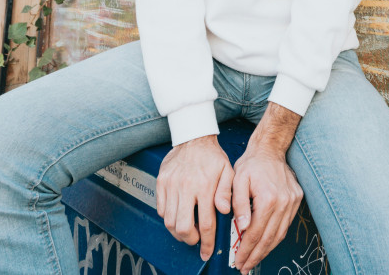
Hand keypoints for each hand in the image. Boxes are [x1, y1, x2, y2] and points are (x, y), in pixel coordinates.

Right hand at [155, 135, 233, 260]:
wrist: (193, 137)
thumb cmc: (213, 157)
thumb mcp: (228, 171)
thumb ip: (226, 192)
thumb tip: (225, 211)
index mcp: (205, 186)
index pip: (206, 223)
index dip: (207, 242)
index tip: (207, 251)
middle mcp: (186, 186)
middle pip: (183, 226)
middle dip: (190, 239)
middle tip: (196, 240)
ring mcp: (171, 184)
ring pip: (169, 221)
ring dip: (177, 232)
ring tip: (187, 231)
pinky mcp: (161, 182)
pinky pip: (160, 209)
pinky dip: (168, 217)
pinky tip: (178, 215)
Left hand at [232, 105, 302, 273]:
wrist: (270, 149)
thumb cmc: (251, 164)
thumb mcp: (238, 180)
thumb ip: (239, 204)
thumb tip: (242, 227)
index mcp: (268, 198)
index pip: (255, 232)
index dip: (246, 249)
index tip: (238, 261)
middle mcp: (284, 202)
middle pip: (269, 238)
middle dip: (255, 255)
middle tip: (244, 267)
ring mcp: (292, 202)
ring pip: (279, 234)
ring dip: (266, 250)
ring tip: (254, 260)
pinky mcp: (296, 200)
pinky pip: (285, 225)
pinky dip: (275, 237)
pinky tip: (266, 244)